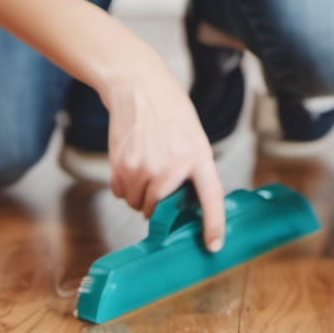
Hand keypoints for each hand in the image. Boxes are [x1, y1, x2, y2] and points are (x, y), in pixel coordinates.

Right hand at [101, 45, 225, 251]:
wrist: (138, 87)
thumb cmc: (170, 112)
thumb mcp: (194, 138)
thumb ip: (193, 169)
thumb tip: (188, 204)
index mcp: (197, 157)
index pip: (210, 197)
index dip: (213, 224)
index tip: (213, 246)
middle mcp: (171, 166)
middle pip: (160, 209)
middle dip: (157, 205)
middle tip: (158, 182)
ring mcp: (144, 167)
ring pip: (137, 204)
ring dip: (139, 195)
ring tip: (144, 167)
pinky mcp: (121, 165)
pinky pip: (119, 193)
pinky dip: (123, 186)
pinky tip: (130, 163)